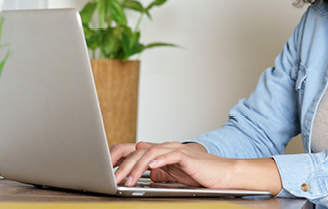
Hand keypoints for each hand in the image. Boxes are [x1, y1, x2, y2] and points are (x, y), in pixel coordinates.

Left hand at [110, 141, 281, 193]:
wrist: (223, 175)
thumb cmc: (200, 176)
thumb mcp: (173, 176)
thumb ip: (158, 171)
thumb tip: (144, 170)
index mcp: (160, 152)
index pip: (134, 150)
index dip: (117, 158)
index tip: (103, 169)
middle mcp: (165, 147)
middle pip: (137, 152)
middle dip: (122, 166)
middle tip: (111, 178)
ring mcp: (175, 150)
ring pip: (150, 153)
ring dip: (136, 167)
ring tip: (127, 180)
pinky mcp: (186, 156)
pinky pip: (169, 156)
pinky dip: (158, 161)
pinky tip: (150, 168)